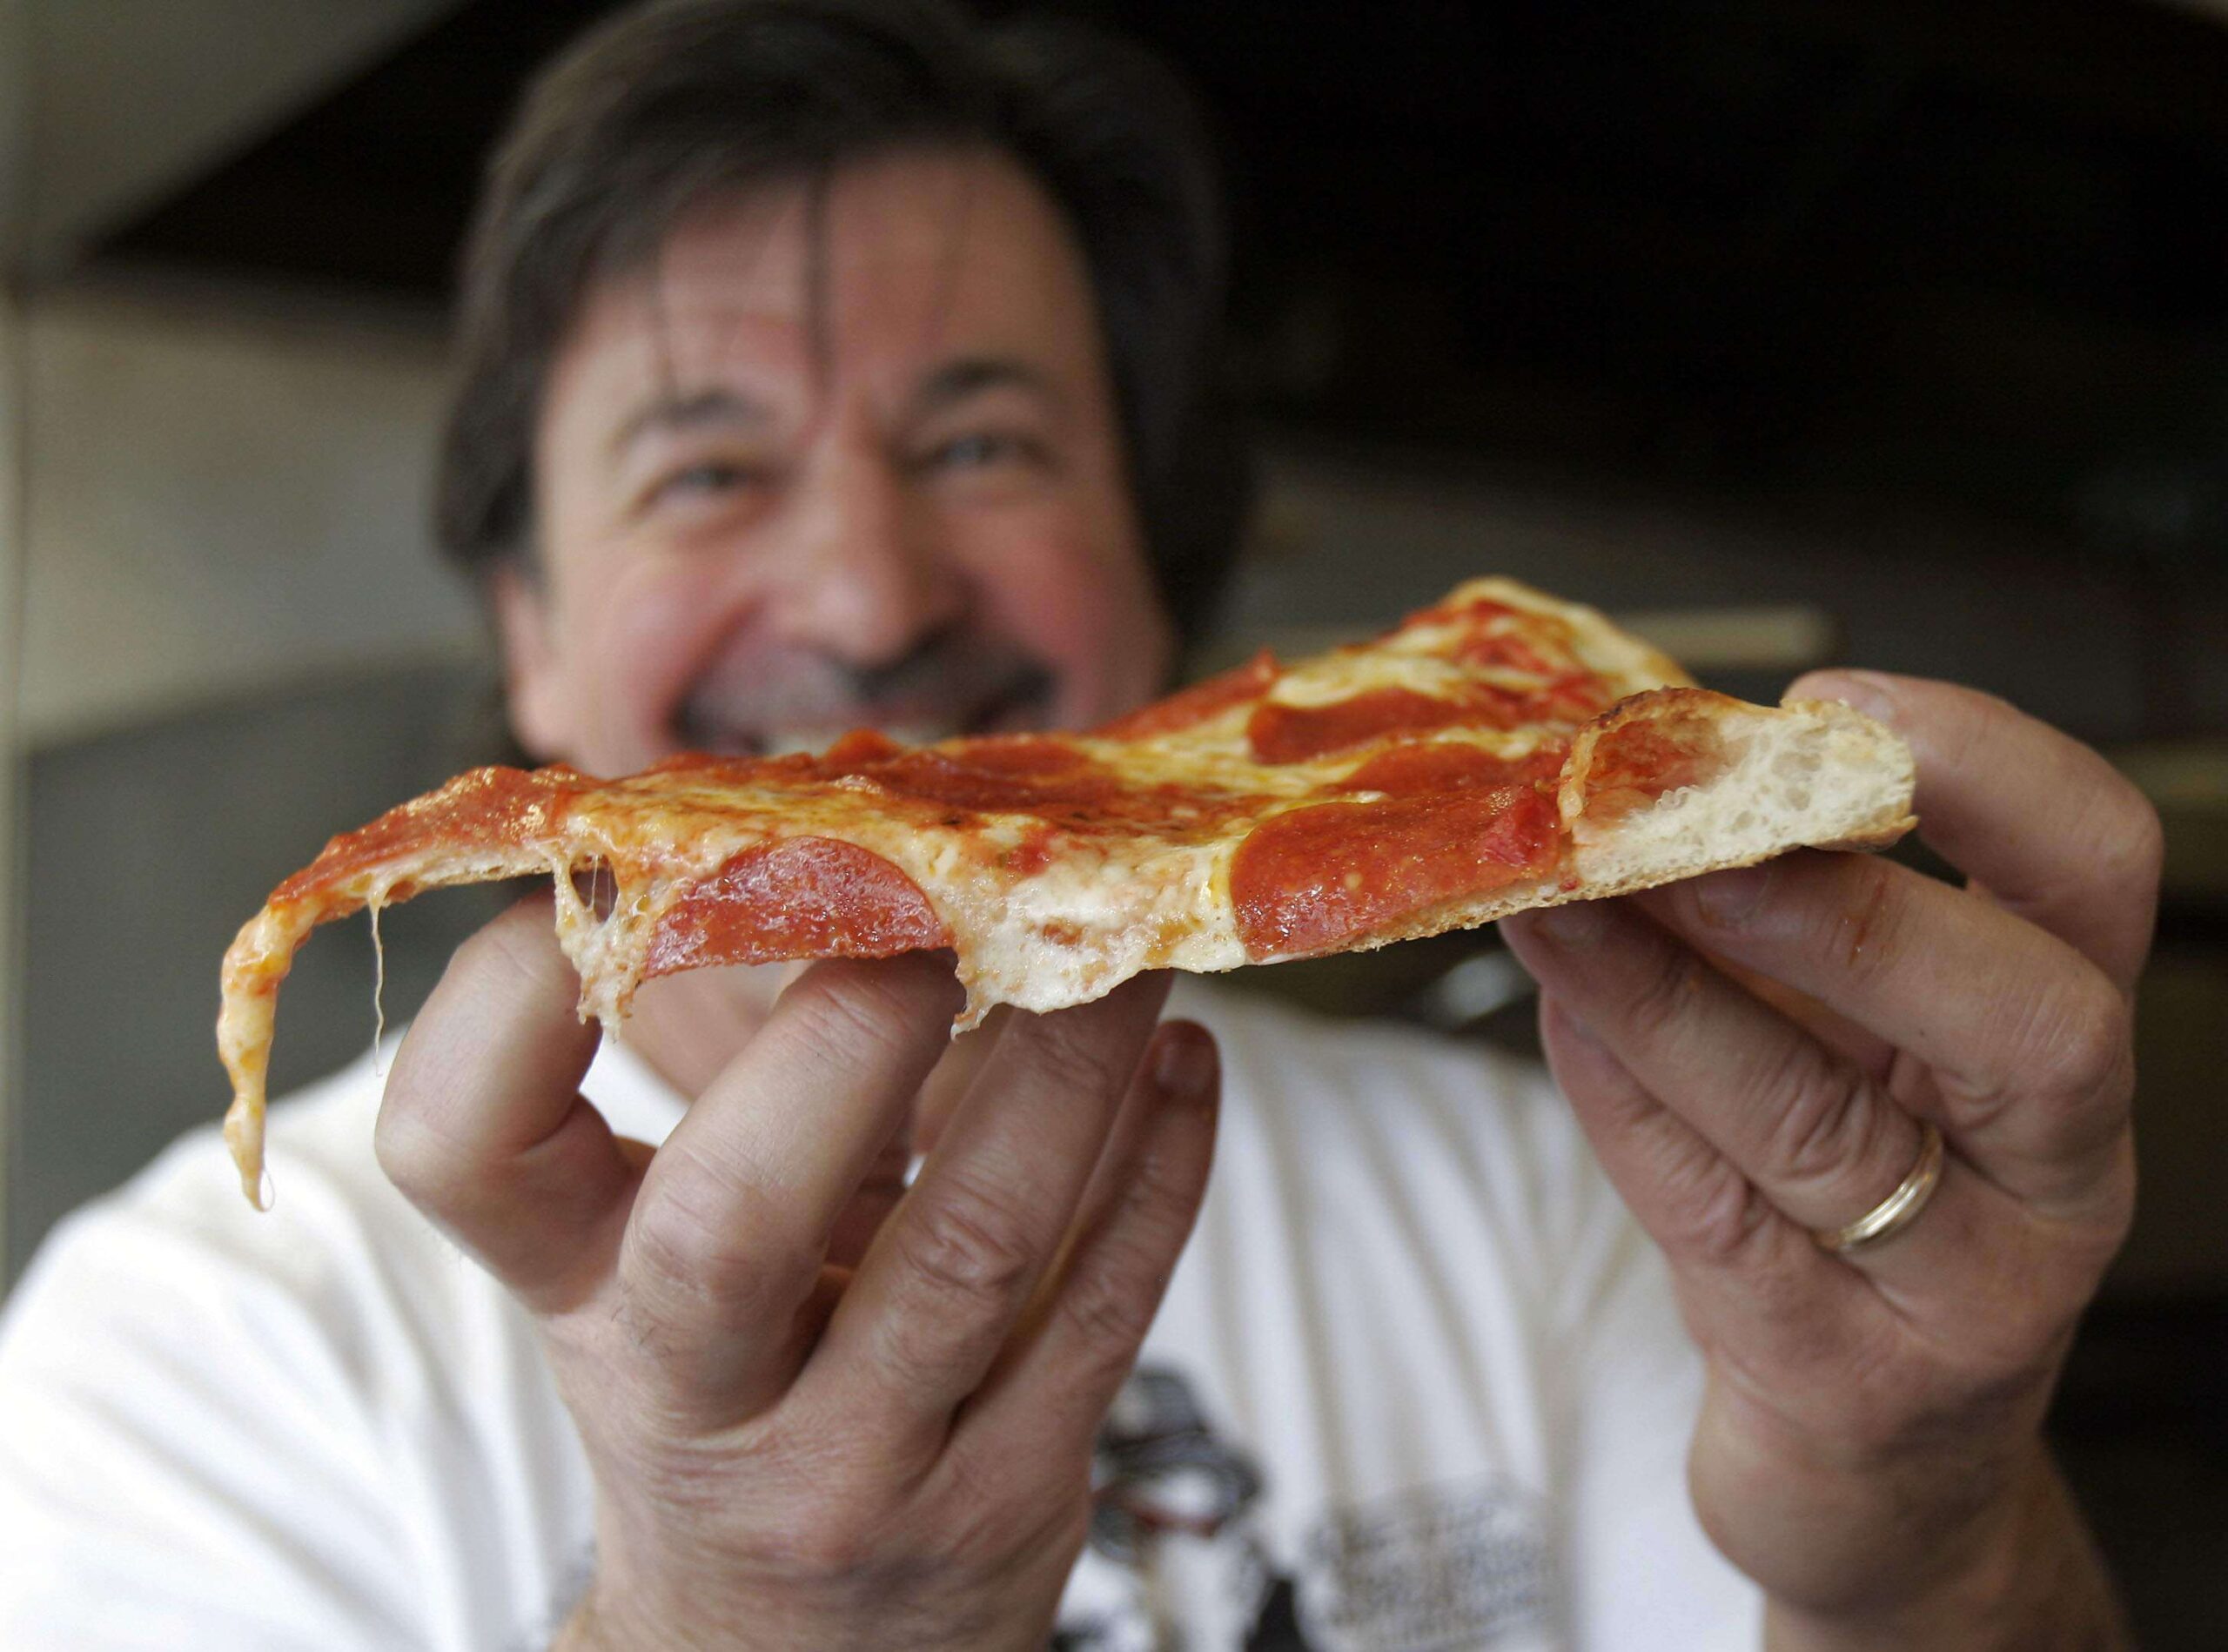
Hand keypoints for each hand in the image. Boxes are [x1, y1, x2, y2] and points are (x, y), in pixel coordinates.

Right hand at [375, 910, 1218, 1649]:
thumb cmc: (731, 1397)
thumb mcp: (655, 1275)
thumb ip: (722, 1092)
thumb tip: (847, 839)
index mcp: (578, 1297)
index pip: (467, 1155)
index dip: (505, 1008)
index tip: (597, 882)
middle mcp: (694, 1396)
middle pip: (729, 1224)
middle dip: (843, 1038)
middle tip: (935, 902)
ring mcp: (859, 1467)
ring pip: (974, 1250)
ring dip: (1067, 1069)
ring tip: (1123, 944)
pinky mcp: (1009, 1498)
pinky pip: (1105, 1313)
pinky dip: (1161, 1168)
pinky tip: (1186, 1062)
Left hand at [1501, 672, 2156, 1648]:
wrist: (1869, 1463)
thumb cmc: (1854, 1209)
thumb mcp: (1854, 1046)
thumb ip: (1781, 922)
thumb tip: (1634, 773)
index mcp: (2064, 1040)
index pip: (2096, 871)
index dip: (1987, 768)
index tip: (1824, 704)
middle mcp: (2053, 1167)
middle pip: (2026, 1022)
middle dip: (1846, 907)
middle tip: (1684, 830)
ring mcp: (1963, 1290)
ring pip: (1825, 1129)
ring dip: (1669, 991)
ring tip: (1553, 898)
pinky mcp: (1842, 1378)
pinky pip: (1714, 1216)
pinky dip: (1621, 1096)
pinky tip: (1557, 1007)